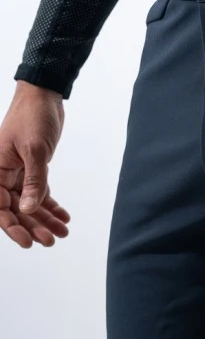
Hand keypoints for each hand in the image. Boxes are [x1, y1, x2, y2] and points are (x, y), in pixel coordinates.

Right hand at [0, 80, 70, 247]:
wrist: (44, 97)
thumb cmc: (33, 117)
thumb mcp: (34, 151)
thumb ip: (33, 181)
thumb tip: (27, 209)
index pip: (0, 206)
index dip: (12, 226)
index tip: (28, 242)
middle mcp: (2, 173)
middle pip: (15, 209)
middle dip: (33, 226)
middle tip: (51, 240)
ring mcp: (17, 172)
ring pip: (29, 203)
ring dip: (45, 219)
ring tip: (63, 232)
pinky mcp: (32, 169)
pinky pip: (38, 193)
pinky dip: (51, 205)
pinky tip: (63, 217)